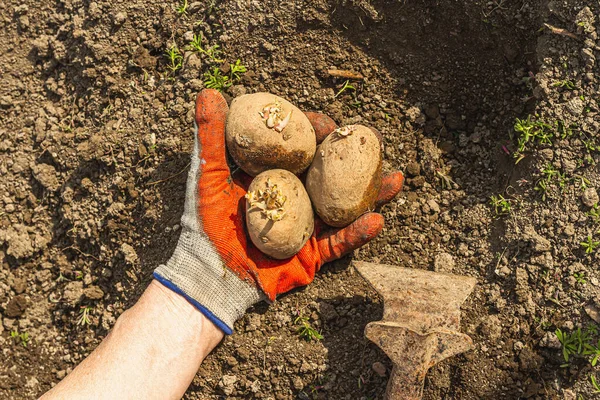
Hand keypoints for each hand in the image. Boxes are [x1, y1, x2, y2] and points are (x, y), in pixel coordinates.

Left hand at [154, 89, 402, 333]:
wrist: (210, 274)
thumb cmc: (206, 223)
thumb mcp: (208, 176)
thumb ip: (209, 137)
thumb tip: (209, 92)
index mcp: (275, 178)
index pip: (301, 150)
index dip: (315, 134)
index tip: (326, 122)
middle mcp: (296, 199)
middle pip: (330, 175)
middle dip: (353, 160)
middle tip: (371, 144)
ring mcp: (307, 227)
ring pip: (344, 207)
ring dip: (371, 195)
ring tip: (395, 180)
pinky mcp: (312, 256)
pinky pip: (338, 244)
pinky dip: (357, 234)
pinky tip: (376, 220)